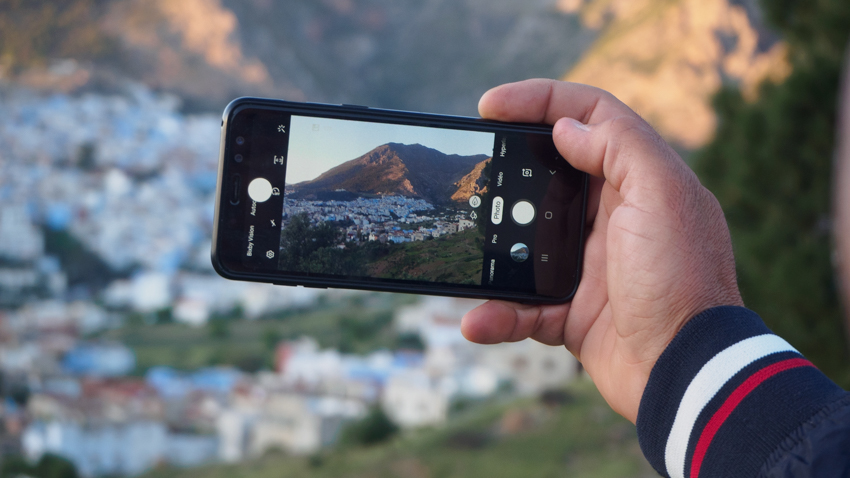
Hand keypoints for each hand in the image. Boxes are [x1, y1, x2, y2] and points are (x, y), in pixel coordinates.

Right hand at [462, 79, 743, 422]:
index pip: (588, 117)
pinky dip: (500, 313)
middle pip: (550, 175)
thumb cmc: (682, 281)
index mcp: (639, 181)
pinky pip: (524, 306)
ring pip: (527, 243)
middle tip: (471, 167)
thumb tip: (569, 127)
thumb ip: (620, 148)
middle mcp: (615, 217)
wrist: (687, 372)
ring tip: (465, 247)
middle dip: (507, 169)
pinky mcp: (574, 310)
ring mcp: (591, 265)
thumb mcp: (663, 196)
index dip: (540, 100)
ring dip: (494, 248)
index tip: (489, 106)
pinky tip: (477, 319)